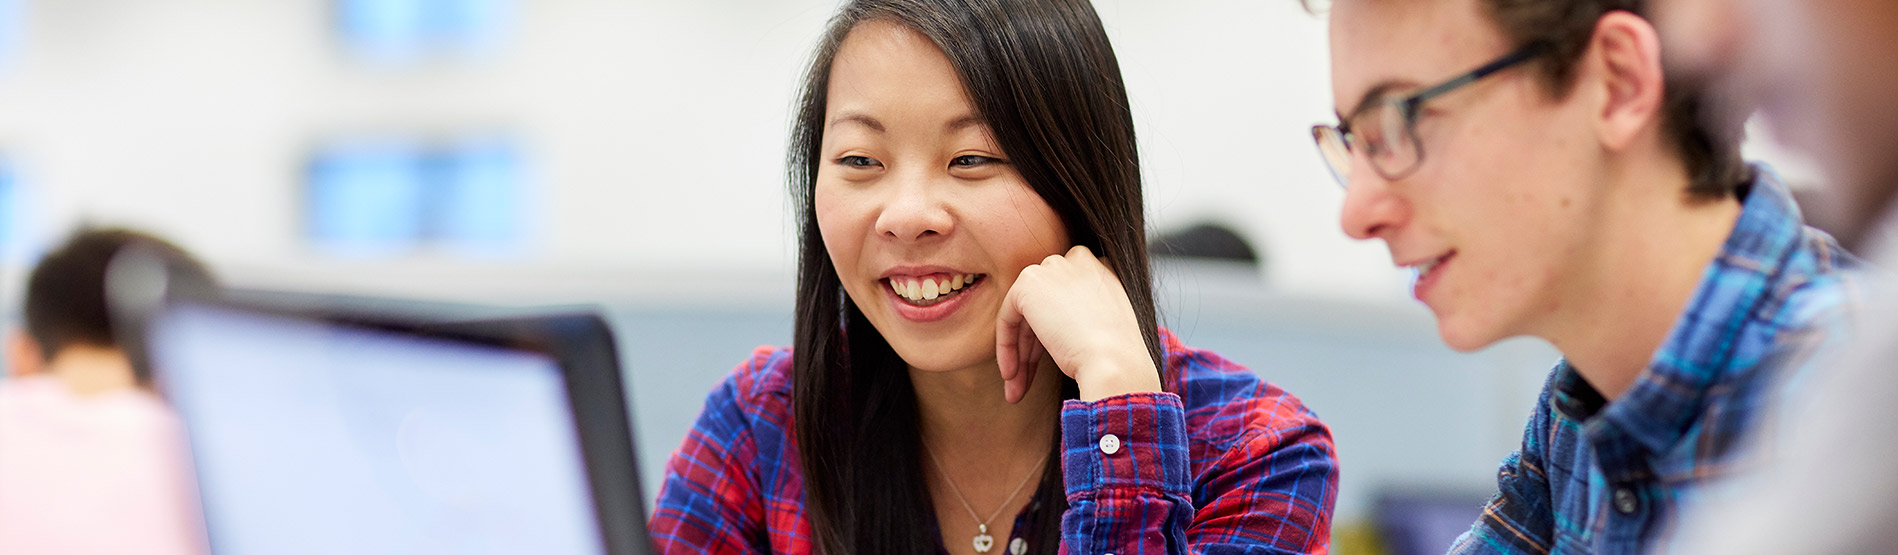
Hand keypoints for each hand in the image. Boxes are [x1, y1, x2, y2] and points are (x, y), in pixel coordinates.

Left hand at [996, 245, 1161, 402]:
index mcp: (1104, 271)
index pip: (1068, 300)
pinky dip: (1007, 346)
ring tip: (1016, 390)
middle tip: (1026, 382)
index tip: (1053, 365)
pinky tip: (1012, 375)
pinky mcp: (1029, 281)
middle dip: (1033, 349)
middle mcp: (1080, 261)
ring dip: (1020, 354)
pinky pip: (1007, 316)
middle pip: (1045, 307)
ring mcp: (1054, 268)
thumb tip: (1055, 332)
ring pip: (1026, 315)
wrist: (1114, 362)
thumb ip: (1081, 318)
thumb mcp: (1106, 329)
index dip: (1056, 335)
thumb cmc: (1117, 358)